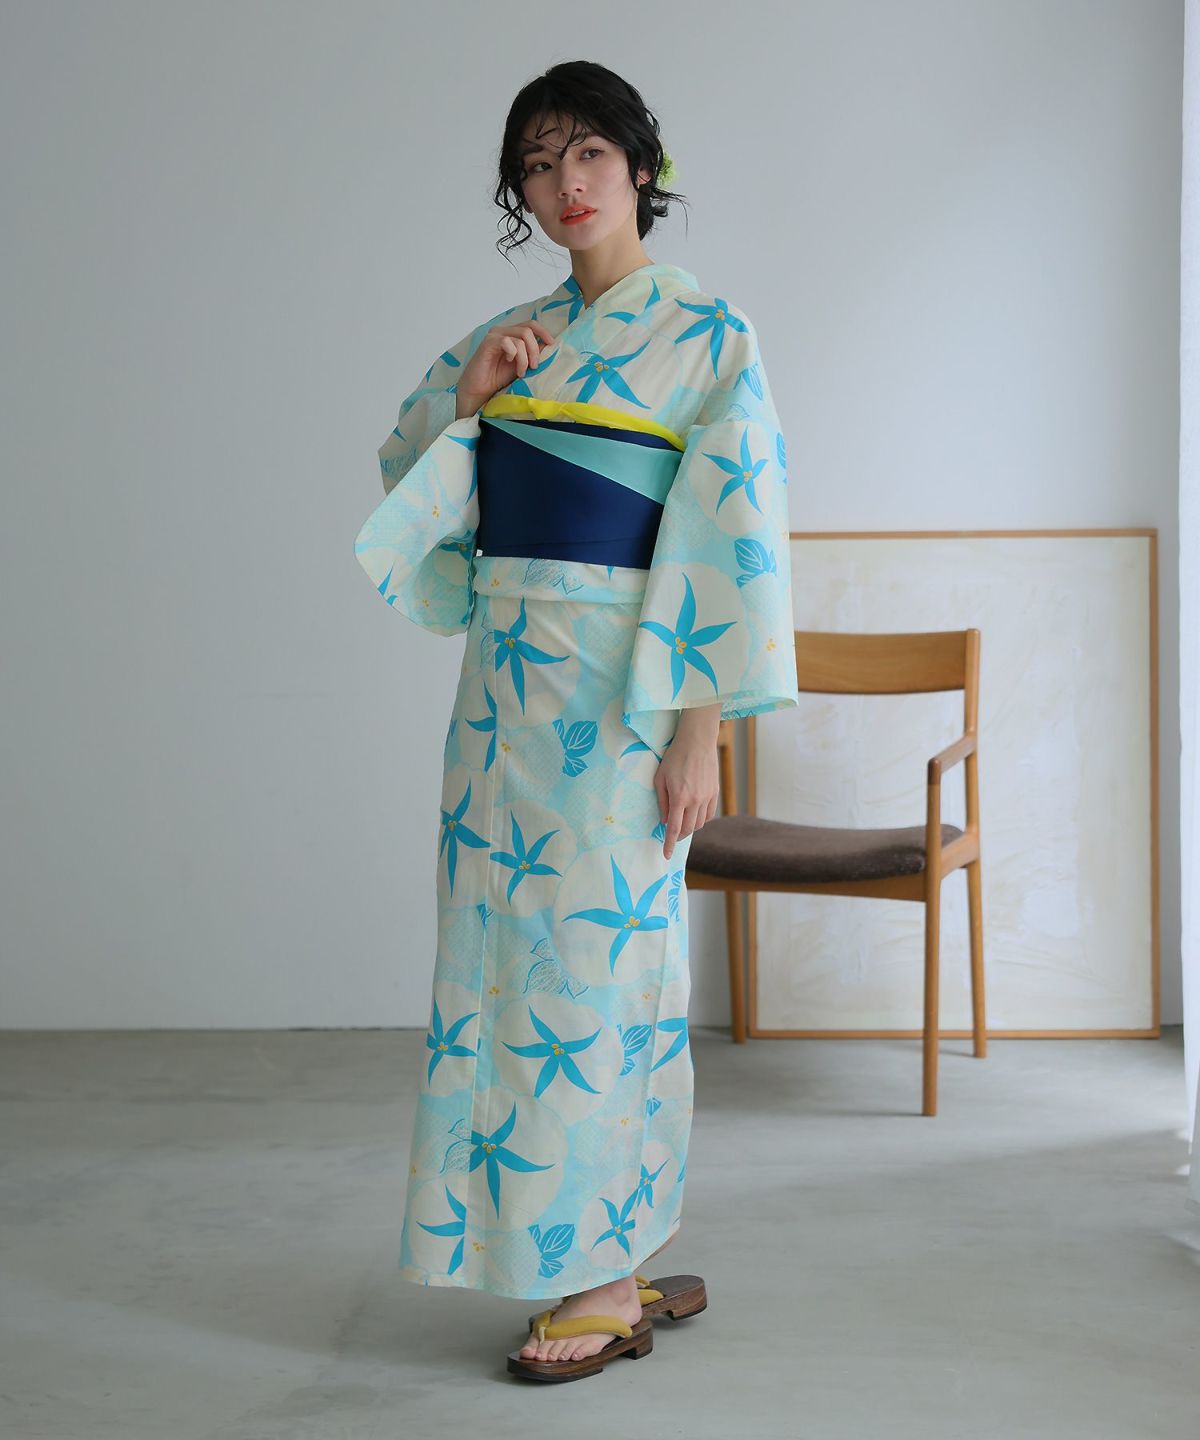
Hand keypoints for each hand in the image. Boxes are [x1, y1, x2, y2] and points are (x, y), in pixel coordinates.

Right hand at [456, 320, 556, 414]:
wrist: (479, 389)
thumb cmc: (498, 377)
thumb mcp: (521, 364)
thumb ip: (532, 353)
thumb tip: (548, 344)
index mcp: (511, 334)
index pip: (530, 324)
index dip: (543, 332)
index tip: (552, 344)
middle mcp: (503, 331)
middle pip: (528, 330)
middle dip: (535, 350)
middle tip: (534, 366)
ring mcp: (494, 335)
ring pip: (520, 338)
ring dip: (524, 358)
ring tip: (521, 372)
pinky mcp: (488, 343)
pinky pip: (508, 342)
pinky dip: (514, 354)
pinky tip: (509, 362)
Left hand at [654, 722, 719, 860]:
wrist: (697, 742)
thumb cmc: (674, 758)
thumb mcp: (660, 778)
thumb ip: (662, 801)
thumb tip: (664, 821)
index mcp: (679, 798)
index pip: (673, 828)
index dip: (669, 844)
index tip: (666, 855)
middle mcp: (695, 800)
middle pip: (687, 829)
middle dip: (678, 836)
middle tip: (671, 835)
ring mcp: (707, 797)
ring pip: (699, 823)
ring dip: (689, 828)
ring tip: (682, 823)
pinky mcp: (715, 793)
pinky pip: (709, 815)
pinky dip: (701, 820)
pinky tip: (694, 816)